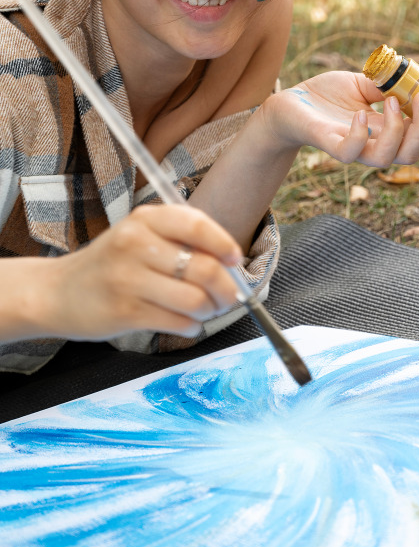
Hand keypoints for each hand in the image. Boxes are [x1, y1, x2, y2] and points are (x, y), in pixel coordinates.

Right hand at [37, 205, 242, 340]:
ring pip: (195, 300)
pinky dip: (192, 326)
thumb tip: (231, 264)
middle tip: (228, 298)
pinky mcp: (125, 312)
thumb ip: (179, 242)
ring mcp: (128, 279)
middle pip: (204, 268)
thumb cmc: (111, 264)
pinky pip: (178, 322)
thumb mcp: (139, 237)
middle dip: (227, 289)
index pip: (197, 225)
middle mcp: (136, 244)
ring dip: (210, 311)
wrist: (57, 292)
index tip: (235, 260)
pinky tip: (186, 323)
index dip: (225, 244)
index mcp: (145, 219)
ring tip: (204, 311)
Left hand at [264, 71, 418, 166]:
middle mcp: (374, 143)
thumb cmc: (325, 96)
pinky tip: (360, 115)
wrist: (288, 104)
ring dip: (397, 131)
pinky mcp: (329, 145)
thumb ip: (384, 82)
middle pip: (413, 152)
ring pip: (386, 160)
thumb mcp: (361, 82)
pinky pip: (350, 153)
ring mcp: (352, 147)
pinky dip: (359, 136)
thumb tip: (409, 75)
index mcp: (387, 129)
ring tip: (392, 102)